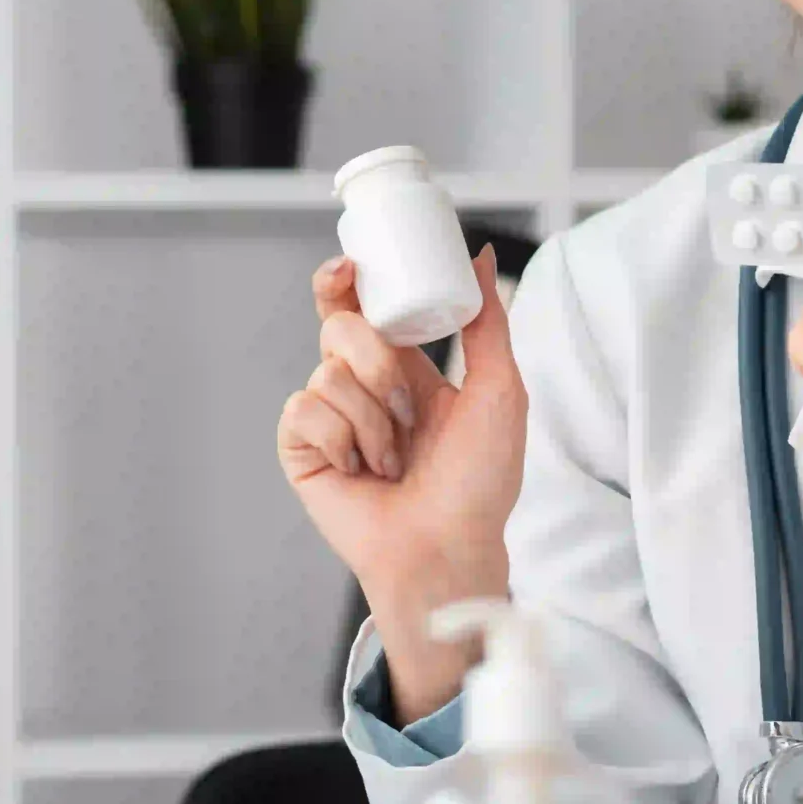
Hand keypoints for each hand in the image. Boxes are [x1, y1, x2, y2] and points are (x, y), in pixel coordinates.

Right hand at [277, 246, 527, 721]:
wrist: (448, 547)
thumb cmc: (480, 483)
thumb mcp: (500, 392)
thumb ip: (487, 322)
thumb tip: (476, 256)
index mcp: (403, 370)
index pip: (362, 310)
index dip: (345, 283)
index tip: (347, 269)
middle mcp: (361, 389)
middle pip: (339, 329)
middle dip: (377, 361)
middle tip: (406, 406)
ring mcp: (329, 420)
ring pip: (327, 372)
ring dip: (373, 418)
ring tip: (395, 460)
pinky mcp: (302, 450)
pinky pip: (304, 410)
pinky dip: (341, 438)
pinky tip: (361, 470)